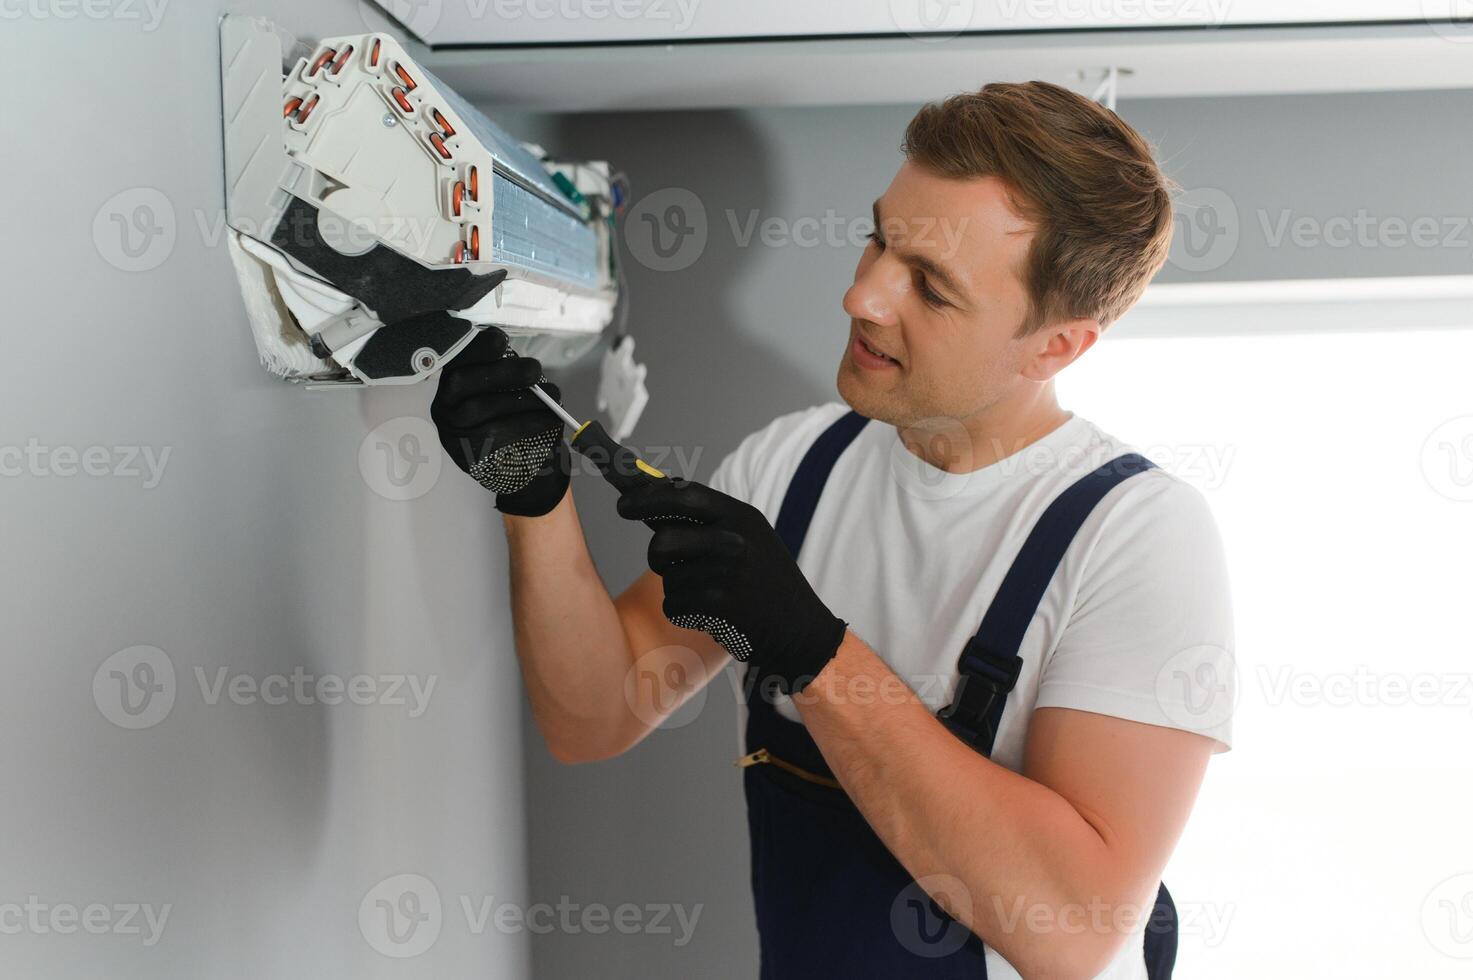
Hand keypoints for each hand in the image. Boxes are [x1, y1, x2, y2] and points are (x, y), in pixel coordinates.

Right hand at [431, 327, 570, 516]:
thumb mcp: (509, 386)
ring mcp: (452, 430)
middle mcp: (445, 404)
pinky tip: (549, 418)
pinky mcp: (466, 453)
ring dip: (520, 399)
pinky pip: (494, 435)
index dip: (474, 347)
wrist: (522, 462)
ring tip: (551, 396)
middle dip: (501, 372)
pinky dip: (527, 423)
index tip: (500, 341)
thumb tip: (515, 358)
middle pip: (461, 381)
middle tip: (534, 370)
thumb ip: (506, 370)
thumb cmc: (513, 415)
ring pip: (479, 408)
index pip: (455, 357)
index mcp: (452, 380)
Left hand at [616, 478, 847, 694]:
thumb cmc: (763, 583)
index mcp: (741, 516)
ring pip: (667, 579)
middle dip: (657, 557)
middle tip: (666, 563)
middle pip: (663, 541)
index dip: (646, 498)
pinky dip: (685, 614)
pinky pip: (674, 606)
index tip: (622, 505)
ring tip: (710, 594)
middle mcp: (735, 539)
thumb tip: (650, 498)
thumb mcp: (747, 538)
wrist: (800, 630)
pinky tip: (712, 615)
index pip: (682, 495)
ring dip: (679, 590)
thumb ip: (705, 521)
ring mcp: (730, 572)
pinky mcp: (722, 606)